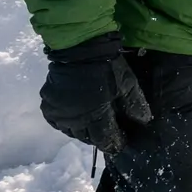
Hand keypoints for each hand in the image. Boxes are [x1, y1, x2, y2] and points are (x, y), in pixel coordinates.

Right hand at [38, 33, 151, 154]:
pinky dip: (66, 123)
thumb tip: (144, 121)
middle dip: (99, 137)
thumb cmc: (107, 66)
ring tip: (93, 124)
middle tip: (108, 132)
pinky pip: (56, 121)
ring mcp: (58, 112)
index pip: (104, 139)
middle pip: (87, 137)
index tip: (121, 142)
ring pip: (71, 131)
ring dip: (82, 131)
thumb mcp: (127, 84)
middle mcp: (74, 118)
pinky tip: (75, 117)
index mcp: (95, 115)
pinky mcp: (48, 104)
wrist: (80, 48)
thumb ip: (135, 104)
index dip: (114, 143)